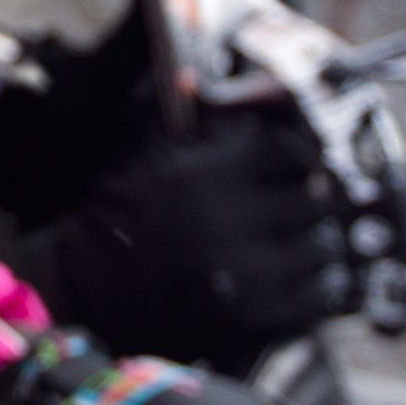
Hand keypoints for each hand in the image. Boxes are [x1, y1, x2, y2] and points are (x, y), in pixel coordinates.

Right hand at [20, 90, 361, 372]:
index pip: (288, 152)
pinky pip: (319, 295)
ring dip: (309, 246)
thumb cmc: (116, 220)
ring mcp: (243, 279)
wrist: (83, 297)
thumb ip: (200, 123)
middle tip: (286, 213)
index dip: (294, 158)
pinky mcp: (254, 323)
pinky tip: (285, 283)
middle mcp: (224, 226)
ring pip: (322, 248)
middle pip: (313, 200)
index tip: (289, 170)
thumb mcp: (148, 157)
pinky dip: (311, 288)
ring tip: (282, 250)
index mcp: (200, 177)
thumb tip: (236, 82)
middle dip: (302, 204)